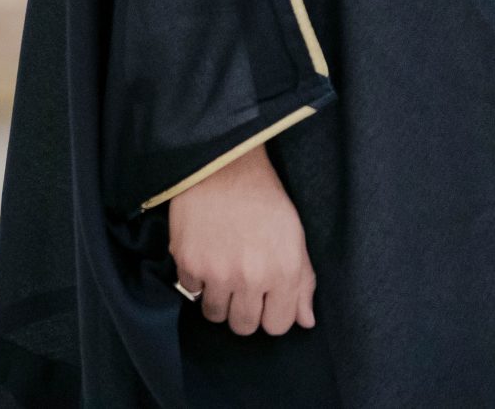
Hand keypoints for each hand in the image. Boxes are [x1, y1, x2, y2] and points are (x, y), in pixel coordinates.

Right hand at [168, 145, 315, 336]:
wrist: (225, 167)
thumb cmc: (265, 199)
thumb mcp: (294, 236)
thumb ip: (303, 282)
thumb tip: (306, 322)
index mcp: (283, 271)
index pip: (278, 326)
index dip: (272, 314)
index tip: (266, 300)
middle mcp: (251, 277)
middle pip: (244, 327)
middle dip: (244, 311)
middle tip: (243, 284)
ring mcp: (217, 273)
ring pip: (215, 315)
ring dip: (219, 298)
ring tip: (223, 269)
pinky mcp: (189, 264)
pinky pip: (191, 292)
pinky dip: (197, 278)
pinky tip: (206, 253)